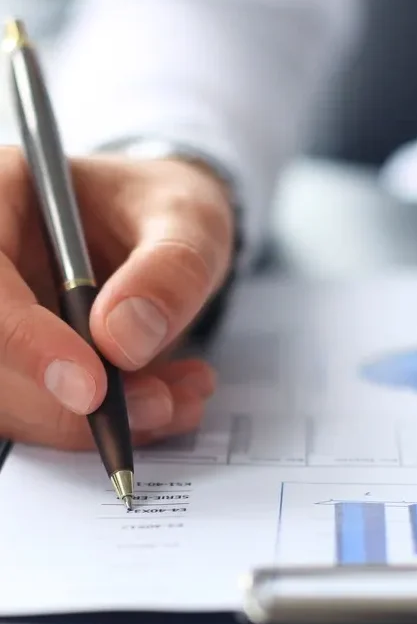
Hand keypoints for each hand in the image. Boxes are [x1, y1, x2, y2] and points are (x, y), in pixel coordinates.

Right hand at [0, 147, 233, 448]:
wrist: (166, 234)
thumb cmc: (166, 211)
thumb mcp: (189, 220)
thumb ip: (168, 270)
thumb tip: (122, 339)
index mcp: (1, 197)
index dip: (27, 342)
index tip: (91, 388)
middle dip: (70, 405)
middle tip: (159, 405)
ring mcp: (0, 322)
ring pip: (12, 402)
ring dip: (92, 423)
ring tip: (176, 400)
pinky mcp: (17, 366)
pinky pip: (40, 417)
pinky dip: (103, 426)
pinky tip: (162, 403)